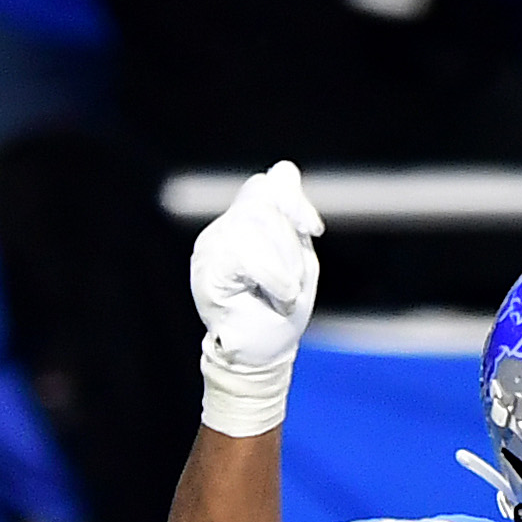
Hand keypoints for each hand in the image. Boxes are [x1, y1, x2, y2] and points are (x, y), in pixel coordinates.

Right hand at [191, 162, 322, 433]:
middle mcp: (223, 229)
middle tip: (293, 281)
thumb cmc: (280, 312)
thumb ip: (292, 217)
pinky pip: (246, 254)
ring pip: (255, 227)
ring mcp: (211, 246)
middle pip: (264, 205)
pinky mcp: (207, 268)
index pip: (267, 186)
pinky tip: (277, 296)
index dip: (293, 202)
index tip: (314, 230)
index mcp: (244, 224)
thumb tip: (285, 168)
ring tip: (283, 293)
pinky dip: (272, 277)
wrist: (261, 354)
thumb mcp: (299, 260)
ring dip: (284, 265)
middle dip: (292, 243)